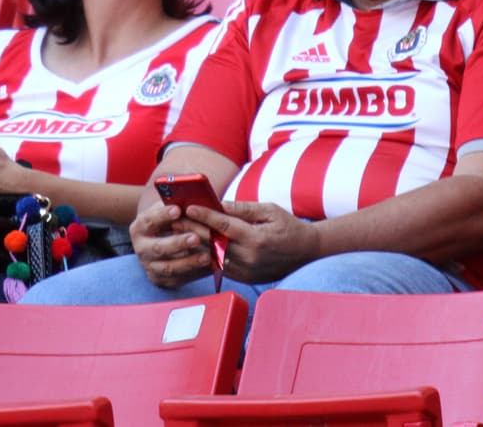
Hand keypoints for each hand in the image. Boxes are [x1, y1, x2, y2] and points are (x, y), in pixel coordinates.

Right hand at [129, 200, 209, 287]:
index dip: (163, 215)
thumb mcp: (168, 211)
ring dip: (189, 262)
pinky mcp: (162, 280)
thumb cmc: (169, 221)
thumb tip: (196, 199)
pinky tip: (209, 267)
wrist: (160, 242)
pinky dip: (195, 274)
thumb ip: (177, 206)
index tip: (178, 210)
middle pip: (158, 247)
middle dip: (178, 243)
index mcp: (140, 227)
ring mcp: (150, 266)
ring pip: (170, 267)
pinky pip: (179, 279)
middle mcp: (141, 248)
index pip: (149, 220)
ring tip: (207, 256)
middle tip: (195, 237)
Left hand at [186, 200, 320, 283]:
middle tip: (173, 220)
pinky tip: (192, 247)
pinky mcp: (246, 278)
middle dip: (193, 230)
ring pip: (214, 257)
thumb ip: (243, 208)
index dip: (205, 216)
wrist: (308, 253)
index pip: (225, 226)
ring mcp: (247, 271)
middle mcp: (250, 258)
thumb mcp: (269, 211)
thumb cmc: (290, 227)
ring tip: (177, 233)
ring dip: (195, 245)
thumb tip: (219, 203)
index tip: (189, 207)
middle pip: (214, 243)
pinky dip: (206, 257)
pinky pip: (221, 267)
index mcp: (257, 239)